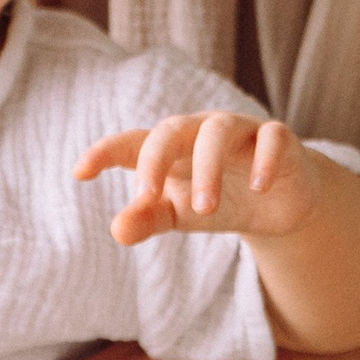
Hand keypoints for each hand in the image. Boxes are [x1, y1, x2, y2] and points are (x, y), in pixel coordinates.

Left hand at [78, 112, 315, 243]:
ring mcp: (242, 131)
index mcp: (171, 147)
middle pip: (172, 128)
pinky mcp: (280, 141)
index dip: (104, 152)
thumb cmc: (216, 201)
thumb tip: (117, 230)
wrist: (276, 205)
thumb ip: (147, 218)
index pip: (132, 143)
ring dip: (208, 168)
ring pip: (218, 131)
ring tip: (204, 210)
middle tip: (146, 198)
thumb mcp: (178, 213)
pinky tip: (258, 188)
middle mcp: (201, 131)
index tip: (80, 172)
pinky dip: (264, 159)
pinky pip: (272, 137)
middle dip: (156, 160)